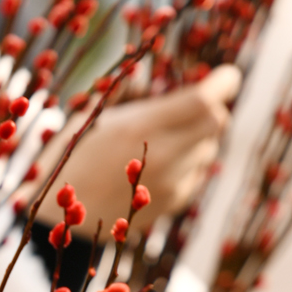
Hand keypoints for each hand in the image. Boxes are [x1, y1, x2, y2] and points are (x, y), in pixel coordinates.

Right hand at [35, 67, 240, 229]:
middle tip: (196, 102)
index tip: (228, 75)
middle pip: (216, 122)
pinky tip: (162, 160)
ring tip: (167, 135)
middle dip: (212, 107)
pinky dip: (190, 159)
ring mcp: (173, 182)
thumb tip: (154, 72)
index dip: (223, 83)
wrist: (64, 220)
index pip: (204, 100)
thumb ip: (130, 94)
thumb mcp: (93, 116)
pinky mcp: (175, 201)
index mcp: (141, 127)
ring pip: (209, 147)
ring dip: (199, 135)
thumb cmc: (71, 158)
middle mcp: (164, 156)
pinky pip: (198, 171)